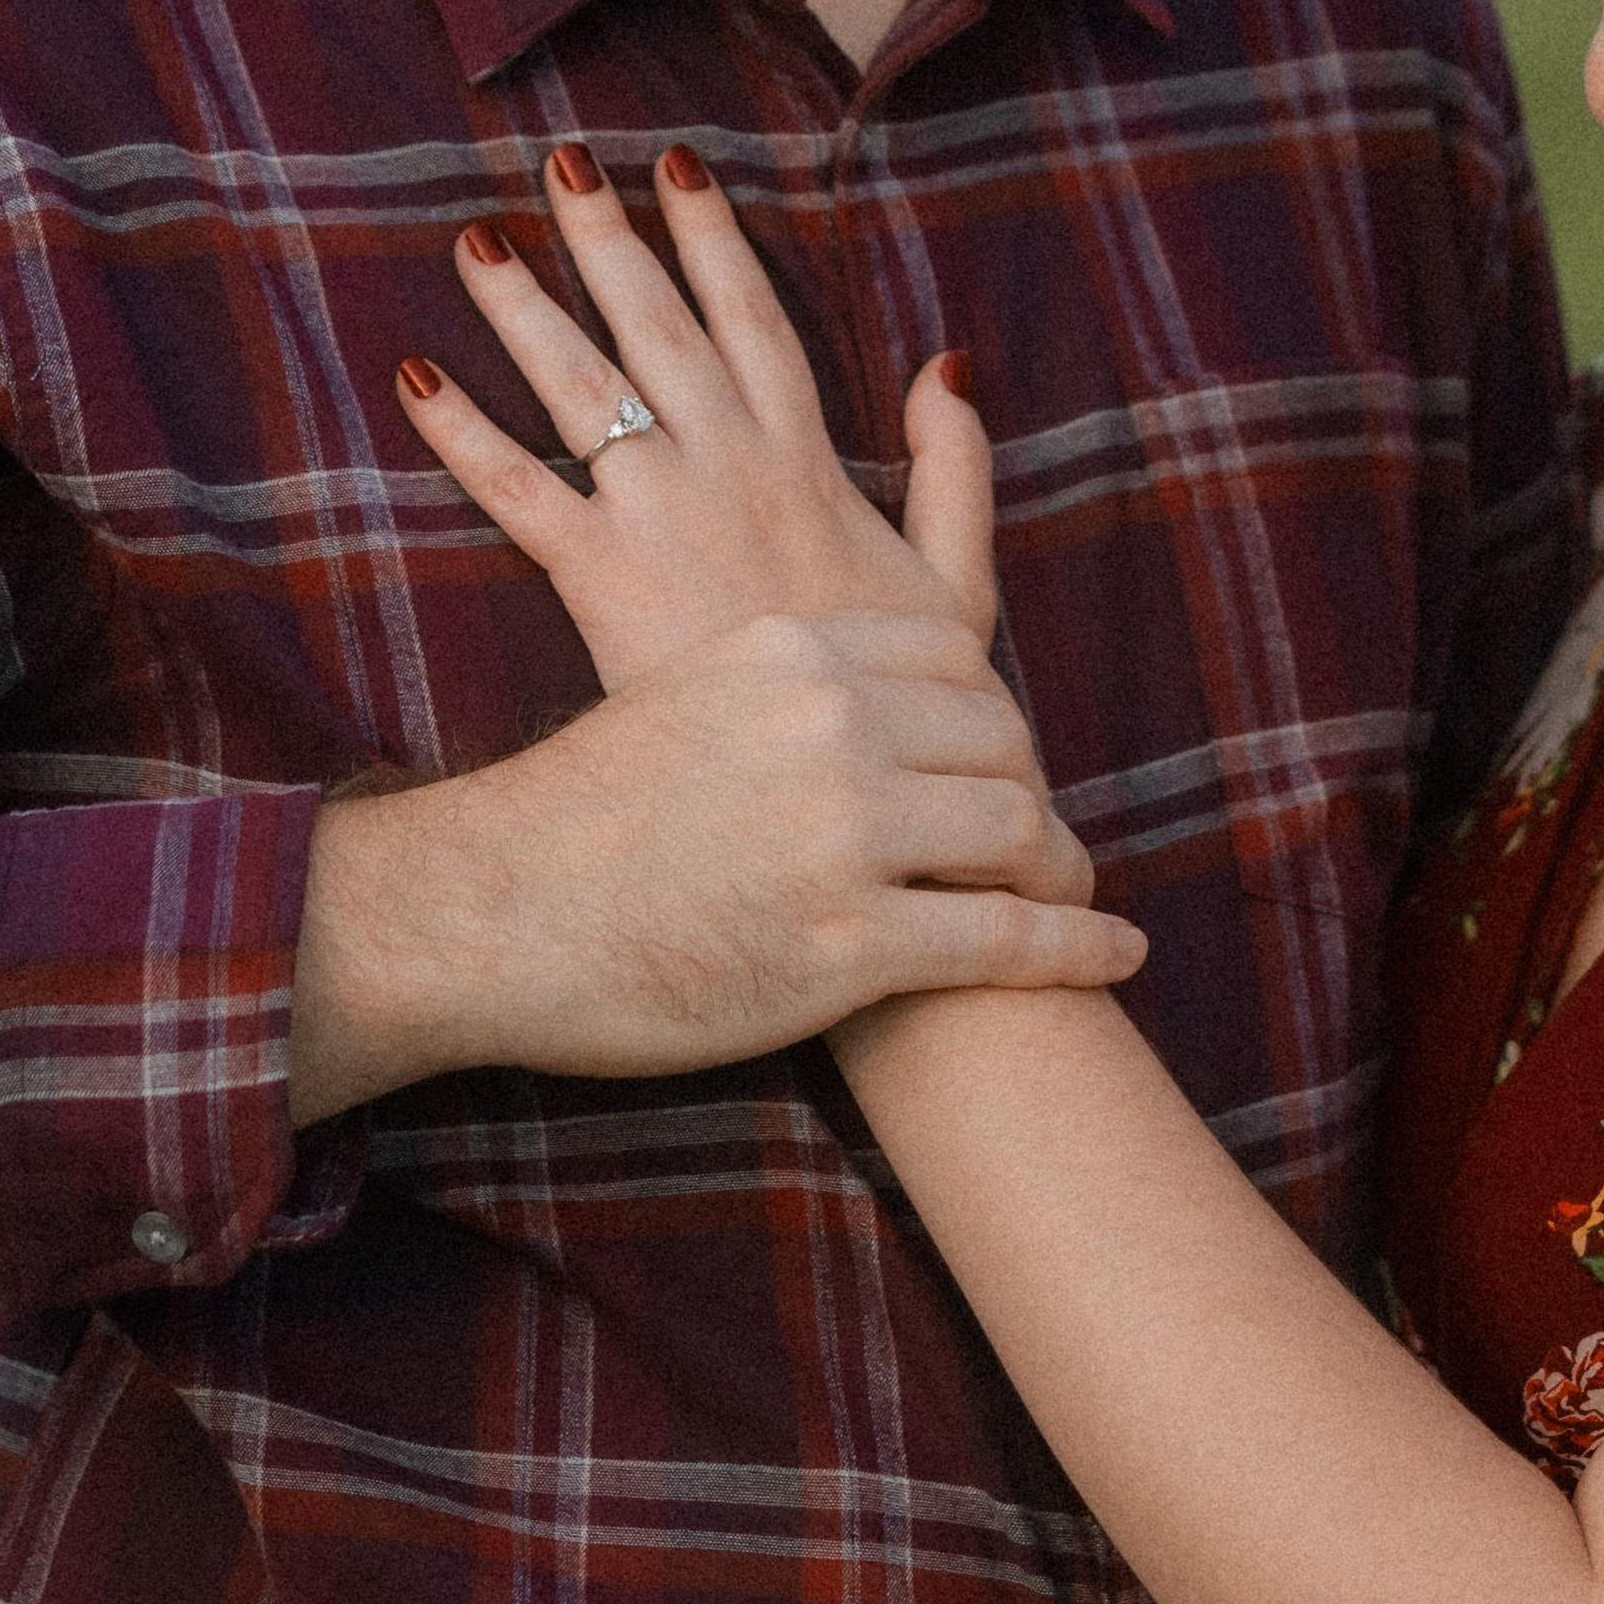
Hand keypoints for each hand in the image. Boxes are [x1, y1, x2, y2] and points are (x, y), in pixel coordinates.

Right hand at [286, 603, 1138, 1120]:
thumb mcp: (688, 687)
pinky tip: (1113, 953)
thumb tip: (870, 697)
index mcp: (794, 649)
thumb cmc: (580, 815)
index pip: (955, 653)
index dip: (991, 712)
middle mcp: (832, 723)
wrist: (491, 912)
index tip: (996, 756)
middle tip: (1040, 837)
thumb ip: (788, 681)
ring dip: (1060, 870)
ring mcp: (844, 833)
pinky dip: (1076, 949)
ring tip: (1073, 898)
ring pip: (1016, 830)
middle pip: (1001, 737)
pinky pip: (1002, 941)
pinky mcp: (847, 944)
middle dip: (1031, 789)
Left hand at [405, 144, 1003, 689]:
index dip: (715, 242)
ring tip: (476, 239)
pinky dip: (464, 434)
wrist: (846, 789)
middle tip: (561, 161)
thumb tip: (947, 364)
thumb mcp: (959, 584)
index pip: (753, 322)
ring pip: (582, 386)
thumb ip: (957, 470)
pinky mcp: (601, 578)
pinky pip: (518, 491)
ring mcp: (661, 515)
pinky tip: (417, 379)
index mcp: (806, 462)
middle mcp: (728, 465)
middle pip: (657, 327)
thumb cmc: (904, 705)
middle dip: (609, 238)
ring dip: (526, 308)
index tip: (680, 169)